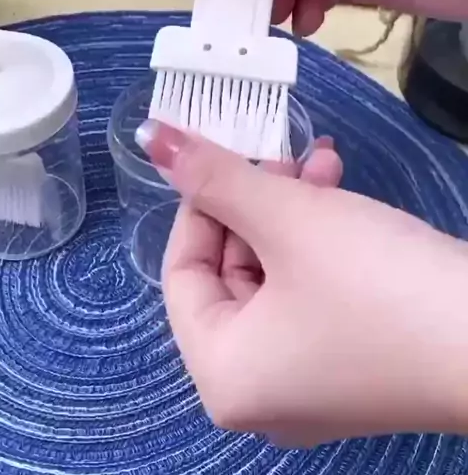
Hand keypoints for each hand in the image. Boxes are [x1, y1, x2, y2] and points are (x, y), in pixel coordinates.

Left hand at [139, 121, 467, 447]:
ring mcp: (312, 381)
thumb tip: (151, 137)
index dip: (197, 206)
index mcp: (226, 376)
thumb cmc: (377, 283)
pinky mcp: (355, 361)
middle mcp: (261, 392)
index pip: (181, 274)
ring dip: (295, 211)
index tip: (219, 157)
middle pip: (233, 273)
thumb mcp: (287, 218)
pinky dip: (323, 241)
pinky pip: (315, 293)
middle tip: (279, 155)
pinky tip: (343, 189)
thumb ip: (213, 176)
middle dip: (257, 202)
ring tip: (323, 161)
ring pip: (278, 275)